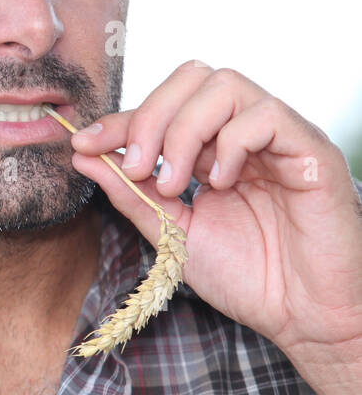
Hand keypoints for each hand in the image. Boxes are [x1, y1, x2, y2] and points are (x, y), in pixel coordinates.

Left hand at [67, 61, 361, 391]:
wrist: (303, 318)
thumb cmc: (247, 277)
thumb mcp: (172, 233)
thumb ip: (130, 193)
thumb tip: (82, 154)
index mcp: (214, 147)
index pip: (163, 106)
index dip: (120, 119)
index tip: (82, 143)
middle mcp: (247, 132)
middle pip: (193, 77)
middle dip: (150, 117)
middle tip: (137, 168)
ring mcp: (281, 137)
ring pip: (225, 86)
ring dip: (184, 131)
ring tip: (177, 184)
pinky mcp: (312, 151)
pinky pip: (266, 115)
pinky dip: (230, 144)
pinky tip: (223, 184)